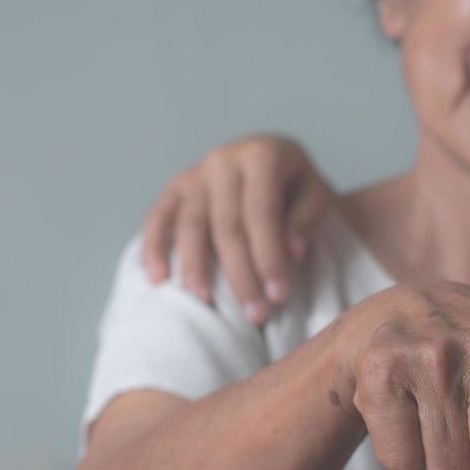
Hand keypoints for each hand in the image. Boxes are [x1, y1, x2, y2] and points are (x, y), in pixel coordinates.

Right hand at [141, 133, 333, 325]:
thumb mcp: (316, 193)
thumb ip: (307, 218)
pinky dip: (154, 248)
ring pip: (190, 225)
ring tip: (206, 304)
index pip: (262, 212)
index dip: (268, 256)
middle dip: (241, 274)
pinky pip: (157, 218)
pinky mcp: (174, 188)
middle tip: (255, 314)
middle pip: (227, 225)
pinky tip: (157, 279)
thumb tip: (291, 252)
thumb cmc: (295, 186)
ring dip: (196, 269)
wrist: (270, 162)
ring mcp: (195, 173)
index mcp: (262, 154)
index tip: (278, 296)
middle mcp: (224, 159)